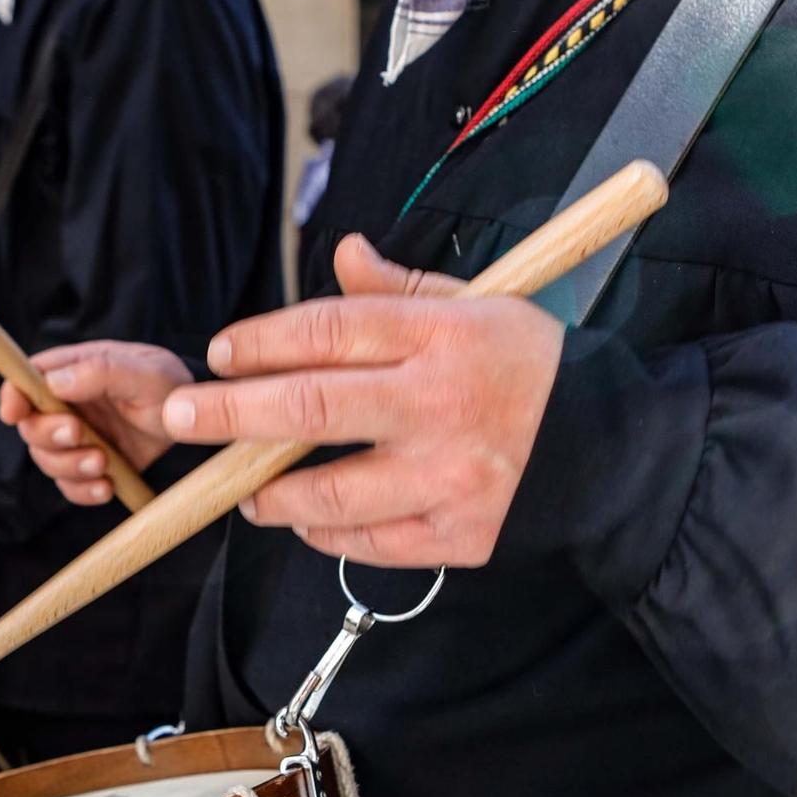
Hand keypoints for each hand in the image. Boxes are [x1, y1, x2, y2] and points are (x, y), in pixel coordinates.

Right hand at [0, 342, 194, 505]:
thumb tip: (54, 382)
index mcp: (73, 372)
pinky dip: (84, 491)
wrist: (198, 425)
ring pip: (47, 460)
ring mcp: (78, 439)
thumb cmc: (171, 385)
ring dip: (69, 466)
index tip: (14, 413)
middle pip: (31, 426)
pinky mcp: (92, 468)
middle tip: (79, 435)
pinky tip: (107, 486)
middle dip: (49, 436)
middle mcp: (68, 406)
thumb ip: (101, 371)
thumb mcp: (144, 371)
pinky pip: (71, 487)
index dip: (12, 396)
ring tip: (103, 463)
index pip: (25, 380)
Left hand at [159, 234, 564, 568]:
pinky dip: (327, 532)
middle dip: (228, 415)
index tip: (219, 354)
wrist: (616, 449)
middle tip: (179, 418)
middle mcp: (439, 406)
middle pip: (308, 410)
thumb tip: (340, 253)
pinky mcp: (459, 535)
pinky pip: (368, 542)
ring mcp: (448, 477)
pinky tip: (309, 518)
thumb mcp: (480, 304)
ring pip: (328, 492)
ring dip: (270, 492)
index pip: (328, 332)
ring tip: (245, 488)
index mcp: (443, 336)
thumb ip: (400, 289)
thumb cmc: (532, 368)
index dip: (261, 342)